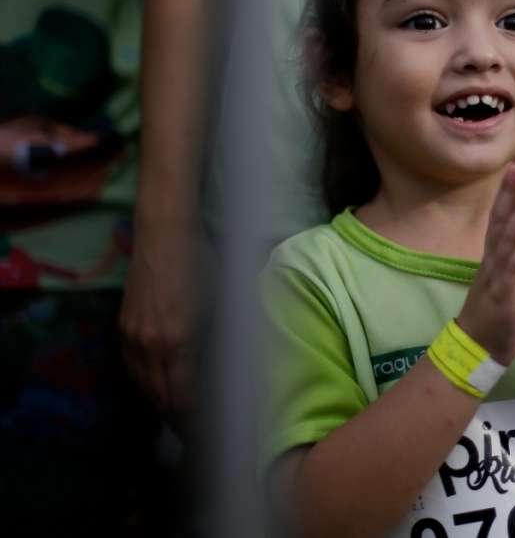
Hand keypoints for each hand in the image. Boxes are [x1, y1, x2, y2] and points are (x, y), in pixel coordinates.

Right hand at [119, 217, 206, 419]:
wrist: (164, 232)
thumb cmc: (202, 263)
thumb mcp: (224, 302)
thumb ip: (225, 338)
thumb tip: (238, 369)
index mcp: (178, 342)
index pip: (183, 399)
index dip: (195, 422)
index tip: (210, 434)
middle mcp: (149, 345)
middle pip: (161, 399)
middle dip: (179, 421)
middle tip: (198, 434)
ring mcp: (132, 336)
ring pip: (144, 385)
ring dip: (162, 405)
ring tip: (181, 417)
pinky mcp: (124, 326)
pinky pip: (132, 368)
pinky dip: (147, 384)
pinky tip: (160, 388)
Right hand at [456, 162, 514, 365]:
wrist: (477, 348)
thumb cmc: (491, 308)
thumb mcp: (497, 273)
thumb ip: (501, 248)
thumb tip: (506, 225)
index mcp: (495, 255)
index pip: (500, 217)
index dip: (506, 191)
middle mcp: (495, 260)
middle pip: (502, 221)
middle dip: (511, 192)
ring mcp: (500, 276)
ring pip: (509, 239)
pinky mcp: (508, 294)